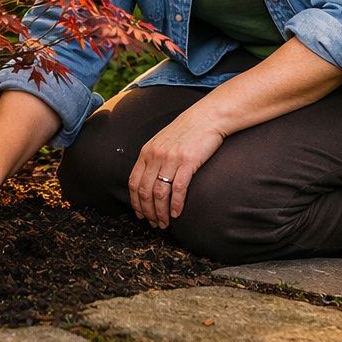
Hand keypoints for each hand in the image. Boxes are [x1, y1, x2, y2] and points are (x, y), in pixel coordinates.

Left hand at [128, 108, 225, 228]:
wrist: (207, 117)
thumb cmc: (187, 131)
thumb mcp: (162, 142)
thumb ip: (154, 158)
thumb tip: (150, 179)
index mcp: (147, 152)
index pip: (134, 182)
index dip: (135, 202)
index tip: (140, 214)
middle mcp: (155, 156)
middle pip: (145, 191)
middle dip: (148, 212)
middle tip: (155, 224)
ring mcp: (171, 159)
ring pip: (159, 193)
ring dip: (161, 212)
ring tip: (165, 223)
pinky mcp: (188, 162)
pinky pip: (178, 188)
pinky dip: (176, 204)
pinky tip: (177, 213)